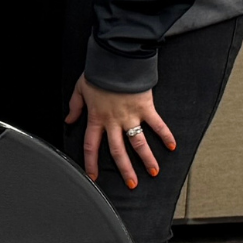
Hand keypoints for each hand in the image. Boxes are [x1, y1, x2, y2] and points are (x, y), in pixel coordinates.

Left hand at [67, 75, 176, 189]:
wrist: (116, 59)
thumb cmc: (99, 72)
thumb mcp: (80, 89)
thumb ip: (75, 107)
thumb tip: (69, 120)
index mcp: (97, 117)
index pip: (91, 145)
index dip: (91, 162)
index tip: (94, 176)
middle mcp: (113, 121)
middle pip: (117, 151)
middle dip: (125, 170)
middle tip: (132, 184)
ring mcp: (130, 115)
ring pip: (138, 142)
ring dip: (147, 158)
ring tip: (153, 172)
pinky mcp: (145, 107)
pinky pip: (157, 124)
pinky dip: (165, 135)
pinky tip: (172, 146)